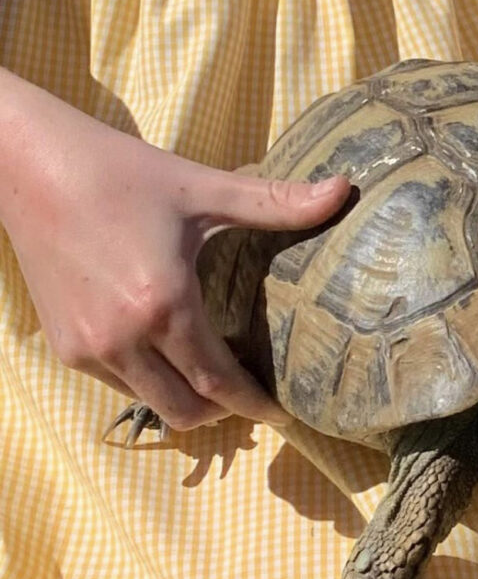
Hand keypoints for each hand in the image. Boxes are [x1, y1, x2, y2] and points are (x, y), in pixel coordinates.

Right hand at [0, 68, 350, 430]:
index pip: (219, 382)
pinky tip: (165, 350)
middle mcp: (122, 339)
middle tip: (248, 392)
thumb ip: (275, 202)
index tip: (281, 415)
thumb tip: (345, 190)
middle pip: (187, 411)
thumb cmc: (119, 173)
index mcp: (163, 305)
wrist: (25, 163)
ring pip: (152, 403)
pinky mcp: (64, 347)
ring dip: (184, 397)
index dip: (254, 405)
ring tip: (209, 370)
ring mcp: (87, 348)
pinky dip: (149, 381)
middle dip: (223, 411)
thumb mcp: (201, 189)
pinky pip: (120, 386)